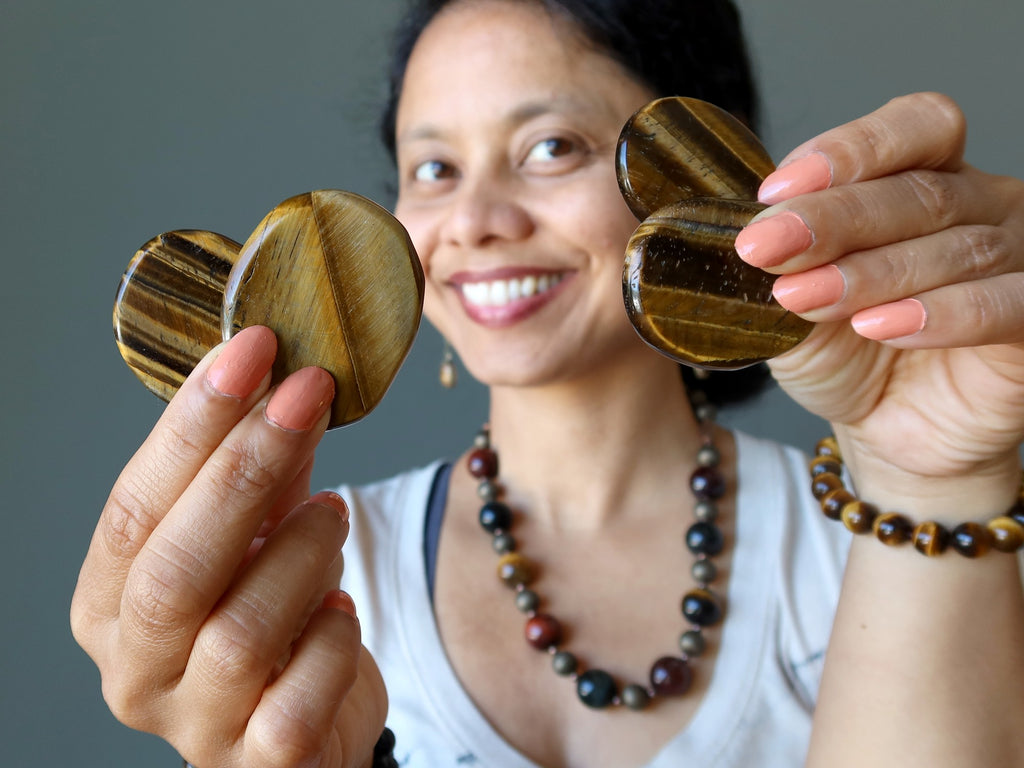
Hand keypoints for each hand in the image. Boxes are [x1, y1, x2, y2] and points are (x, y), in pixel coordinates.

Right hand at [71, 325, 385, 766]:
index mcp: (109, 602)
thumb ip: (264, 468)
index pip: (133, 506)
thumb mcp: (257, 534)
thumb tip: (284, 372)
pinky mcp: (258, 763)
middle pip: (175, 569)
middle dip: (245, 468)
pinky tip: (342, 608)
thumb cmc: (272, 613)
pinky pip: (299, 696)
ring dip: (300, 554)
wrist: (308, 722)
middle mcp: (133, 668)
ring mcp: (192, 724)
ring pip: (240, 632)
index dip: (193, 423)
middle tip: (307, 392)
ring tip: (334, 513)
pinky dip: (333, 638)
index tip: (252, 348)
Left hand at [738, 92, 1023, 508]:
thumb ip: (782, 267)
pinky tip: (882, 326)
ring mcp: (1016, 258)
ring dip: (868, 273)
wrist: (884, 429)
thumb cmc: (843, 351)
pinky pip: (1004, 304)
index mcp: (924, 177)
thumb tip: (740, 234)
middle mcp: (979, 205)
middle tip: (764, 246)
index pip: (912, 129)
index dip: (850, 150)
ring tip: (803, 300)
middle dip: (831, 219)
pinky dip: (941, 314)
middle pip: (918, 191)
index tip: (775, 189)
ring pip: (953, 248)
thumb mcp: (792, 305)